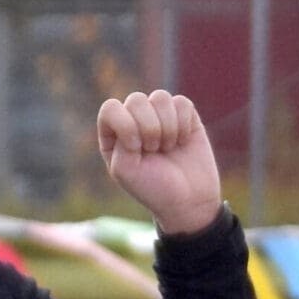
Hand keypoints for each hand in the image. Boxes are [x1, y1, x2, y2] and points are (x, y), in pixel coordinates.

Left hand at [96, 89, 220, 235]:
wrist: (188, 200)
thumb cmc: (152, 189)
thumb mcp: (124, 170)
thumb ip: (119, 139)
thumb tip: (137, 113)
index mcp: (114, 134)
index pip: (111, 108)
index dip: (125, 125)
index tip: (136, 148)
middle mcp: (134, 120)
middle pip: (136, 100)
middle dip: (149, 128)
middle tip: (154, 151)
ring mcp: (159, 115)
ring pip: (160, 97)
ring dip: (167, 127)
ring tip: (168, 148)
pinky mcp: (183, 114)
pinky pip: (181, 102)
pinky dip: (183, 124)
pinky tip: (182, 141)